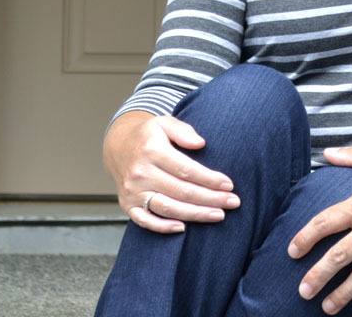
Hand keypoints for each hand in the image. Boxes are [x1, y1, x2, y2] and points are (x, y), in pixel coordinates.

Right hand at [102, 111, 238, 233]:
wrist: (118, 146)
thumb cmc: (149, 135)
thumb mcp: (165, 123)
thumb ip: (183, 131)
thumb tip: (200, 143)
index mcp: (152, 151)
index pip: (186, 169)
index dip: (209, 179)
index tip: (229, 184)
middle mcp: (141, 173)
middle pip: (181, 191)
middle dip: (210, 198)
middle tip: (233, 202)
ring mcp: (133, 191)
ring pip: (167, 208)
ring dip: (195, 214)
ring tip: (218, 215)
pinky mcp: (128, 205)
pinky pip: (145, 221)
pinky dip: (162, 227)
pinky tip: (183, 228)